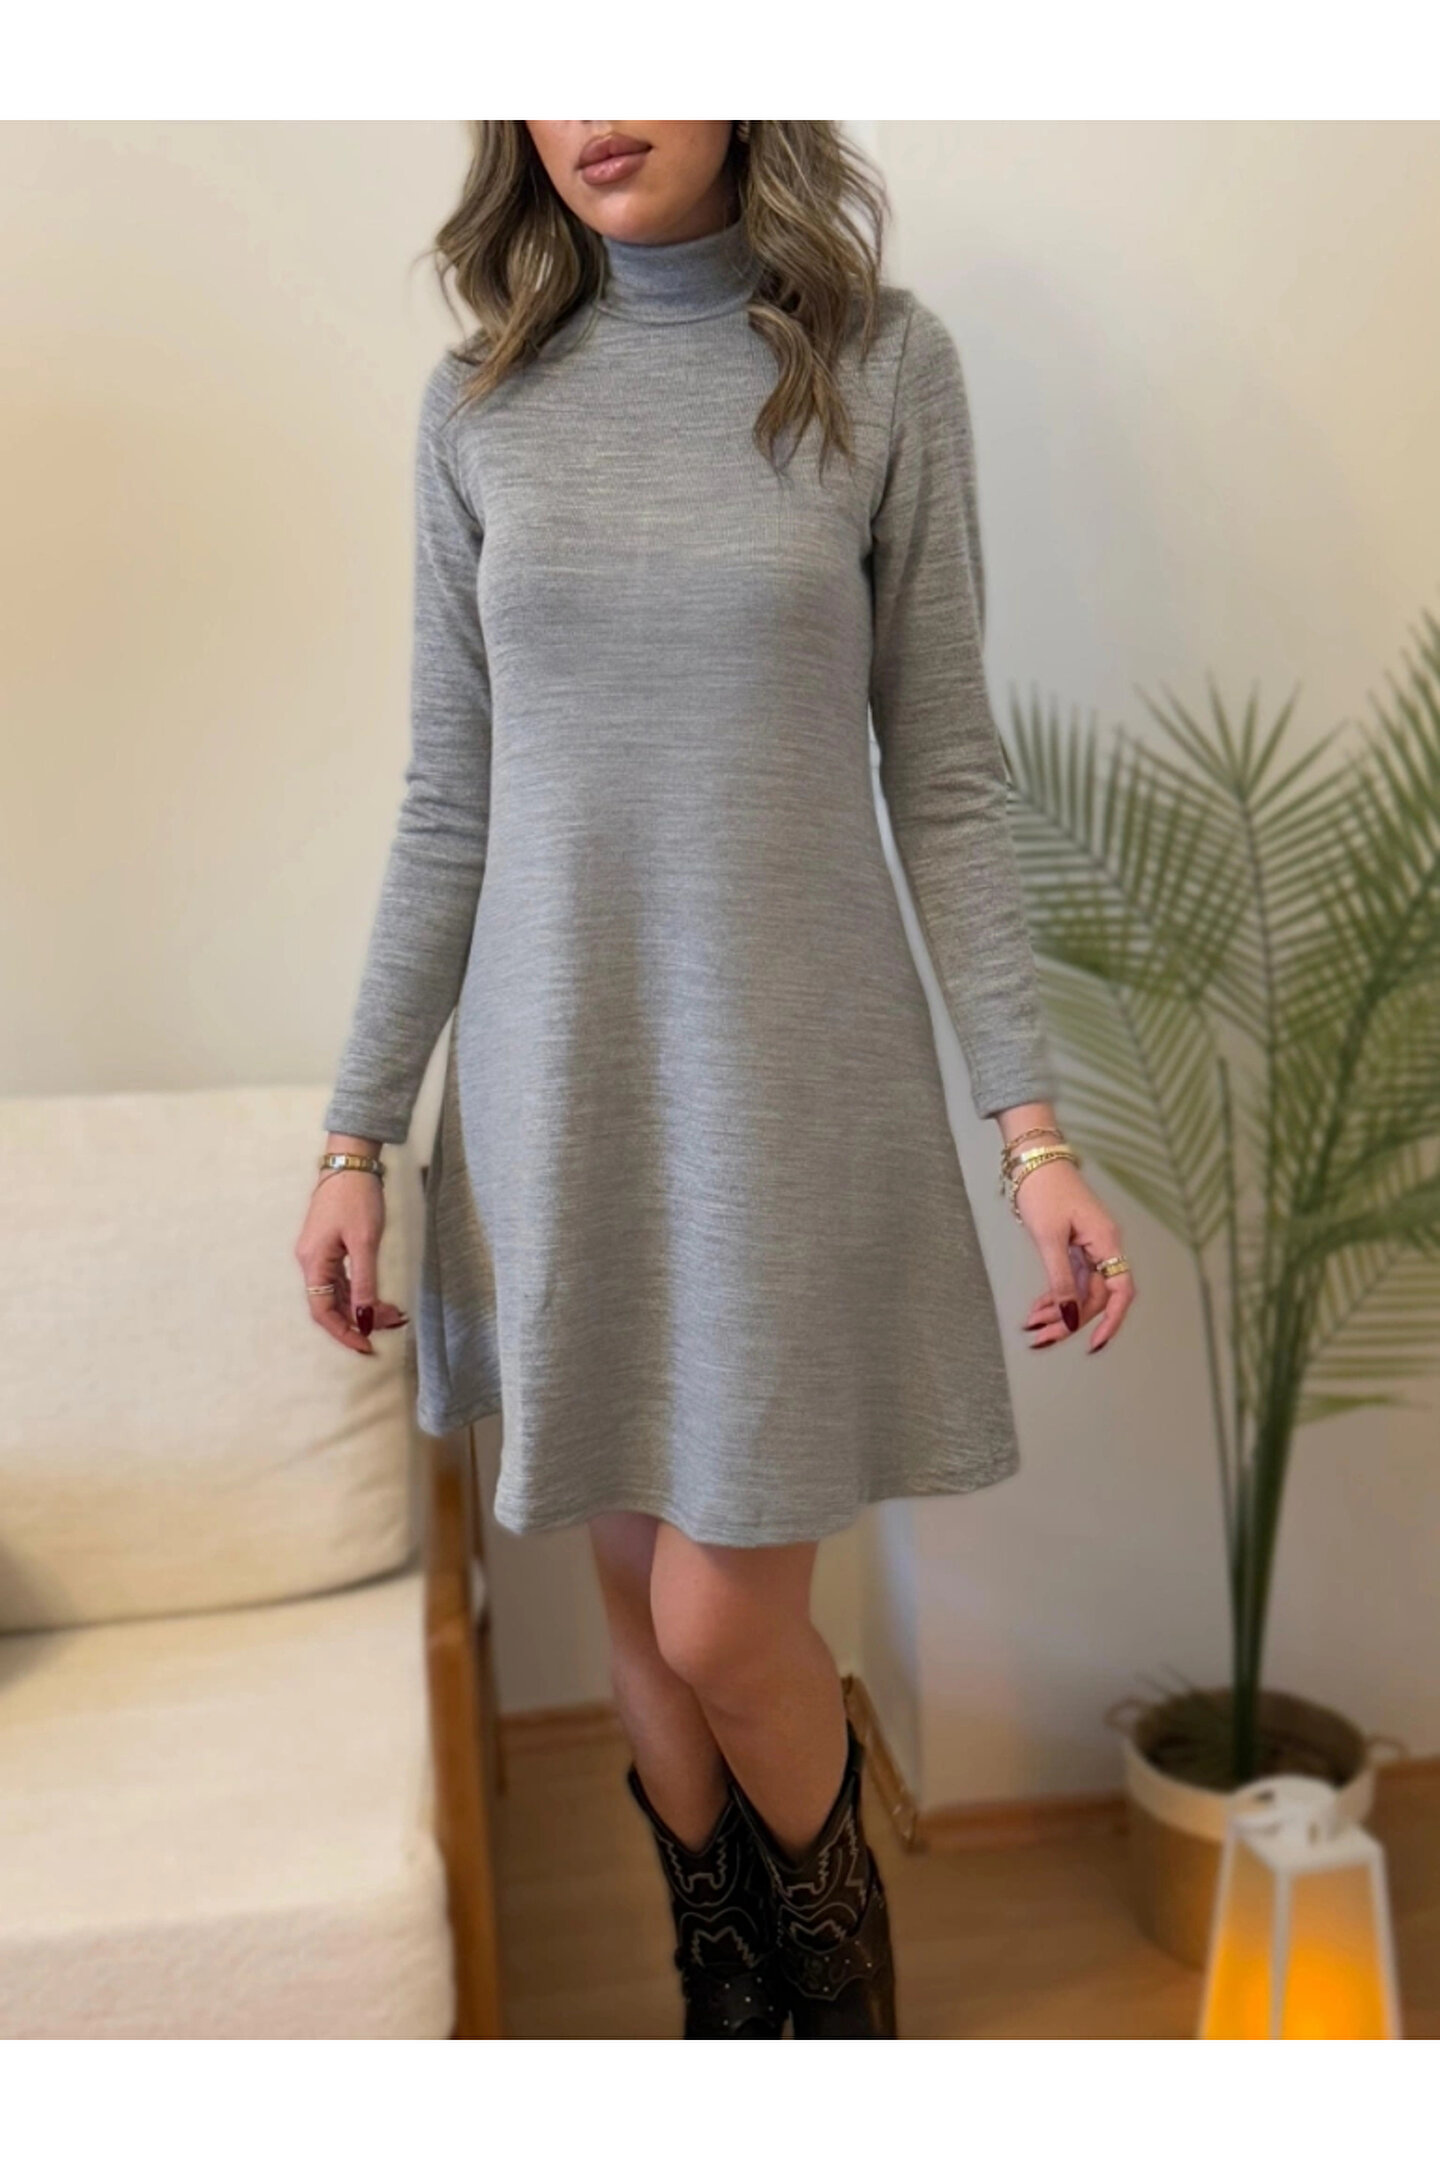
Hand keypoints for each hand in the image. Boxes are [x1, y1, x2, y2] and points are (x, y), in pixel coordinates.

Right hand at [294, 1169, 408, 1354]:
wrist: (351, 1161)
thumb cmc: (356, 1197)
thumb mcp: (364, 1242)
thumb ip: (364, 1282)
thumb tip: (364, 1317)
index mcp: (314, 1262)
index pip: (323, 1312)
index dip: (343, 1332)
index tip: (367, 1346)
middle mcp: (312, 1262)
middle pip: (333, 1305)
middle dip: (361, 1320)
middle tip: (392, 1325)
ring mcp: (320, 1255)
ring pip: (340, 1294)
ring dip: (365, 1307)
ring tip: (394, 1314)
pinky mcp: (331, 1247)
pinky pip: (344, 1279)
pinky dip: (363, 1291)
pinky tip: (382, 1299)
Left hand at [1012, 1159, 1135, 1354]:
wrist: (1033, 1158)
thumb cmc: (1043, 1188)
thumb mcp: (1049, 1238)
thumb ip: (1061, 1279)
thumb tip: (1071, 1316)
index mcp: (1106, 1242)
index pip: (1120, 1292)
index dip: (1110, 1321)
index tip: (1094, 1345)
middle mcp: (1103, 1247)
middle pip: (1095, 1297)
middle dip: (1069, 1321)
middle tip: (1041, 1339)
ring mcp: (1089, 1247)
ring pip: (1080, 1292)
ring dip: (1059, 1312)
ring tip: (1033, 1328)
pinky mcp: (1074, 1246)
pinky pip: (1071, 1280)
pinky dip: (1055, 1296)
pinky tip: (1038, 1310)